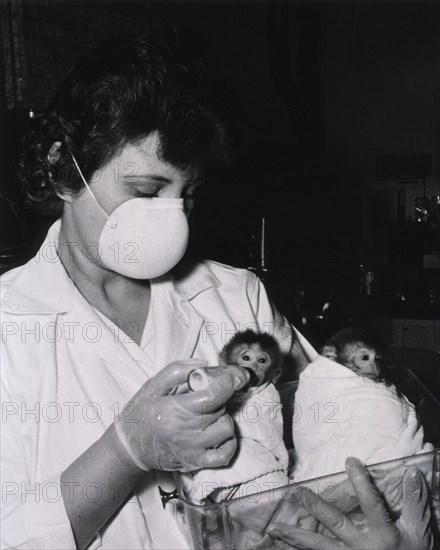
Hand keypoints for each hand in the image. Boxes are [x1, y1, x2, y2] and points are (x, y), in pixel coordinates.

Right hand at [113, 359, 248, 472]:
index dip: (229, 382)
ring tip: (208, 413)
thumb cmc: (140, 413)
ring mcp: (193, 450)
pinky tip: (218, 432)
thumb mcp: (153, 385)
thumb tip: (204, 365)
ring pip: (226, 429)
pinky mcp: (196, 463)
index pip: (214, 395)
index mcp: (176, 410)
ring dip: (222, 417)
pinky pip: (225, 454)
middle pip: (221, 409)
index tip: (233, 376)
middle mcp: (187, 432)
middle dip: (219, 397)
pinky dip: (228, 442)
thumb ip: (179, 370)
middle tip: (207, 394)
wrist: (129, 447)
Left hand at [267, 457, 433, 549]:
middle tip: (297, 492)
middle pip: (335, 524)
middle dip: (316, 507)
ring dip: (295, 536)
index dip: (361, 481)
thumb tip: (412, 472)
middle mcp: (362, 547)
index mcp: (383, 535)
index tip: (350, 460)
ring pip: (318, 547)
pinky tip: (283, 545)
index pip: (371, 503)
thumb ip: (414, 502)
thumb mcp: (418, 530)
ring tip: (275, 528)